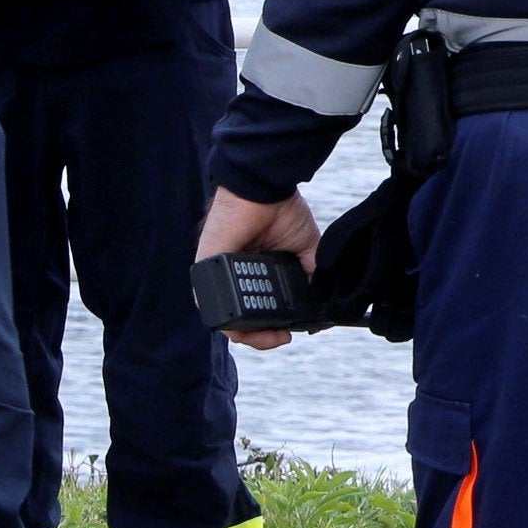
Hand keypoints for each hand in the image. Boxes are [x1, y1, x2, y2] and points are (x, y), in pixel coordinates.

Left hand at [195, 187, 322, 351]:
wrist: (266, 189)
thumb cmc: (282, 210)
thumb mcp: (305, 249)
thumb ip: (312, 274)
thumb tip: (321, 301)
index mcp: (256, 272)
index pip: (259, 309)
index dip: (272, 328)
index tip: (289, 333)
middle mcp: (235, 276)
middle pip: (241, 321)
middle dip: (260, 338)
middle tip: (279, 338)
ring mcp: (219, 275)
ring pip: (225, 318)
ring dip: (246, 335)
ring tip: (268, 336)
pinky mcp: (206, 268)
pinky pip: (210, 303)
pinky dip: (227, 320)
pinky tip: (246, 326)